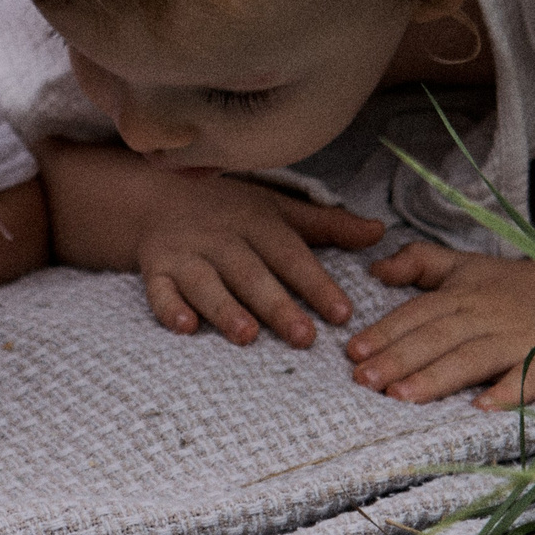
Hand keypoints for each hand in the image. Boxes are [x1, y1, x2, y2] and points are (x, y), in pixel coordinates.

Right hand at [134, 177, 385, 348]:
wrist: (157, 196)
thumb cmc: (230, 209)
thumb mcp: (279, 209)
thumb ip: (328, 225)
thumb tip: (378, 232)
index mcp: (256, 222)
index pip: (290, 255)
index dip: (316, 283)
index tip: (342, 313)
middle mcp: (222, 238)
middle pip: (251, 273)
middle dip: (276, 305)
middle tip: (304, 338)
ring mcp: (186, 254)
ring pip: (206, 283)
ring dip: (225, 308)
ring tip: (247, 335)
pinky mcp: (155, 269)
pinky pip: (159, 290)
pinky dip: (169, 308)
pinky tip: (185, 327)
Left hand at [345, 242, 534, 407]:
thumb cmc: (511, 283)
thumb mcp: (464, 263)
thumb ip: (419, 261)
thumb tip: (376, 269)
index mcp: (463, 294)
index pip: (418, 313)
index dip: (386, 332)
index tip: (354, 352)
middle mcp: (486, 315)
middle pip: (438, 337)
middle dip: (400, 358)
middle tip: (365, 380)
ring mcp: (517, 339)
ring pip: (472, 358)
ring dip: (437, 377)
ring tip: (401, 396)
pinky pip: (529, 377)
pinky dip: (508, 392)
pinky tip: (482, 408)